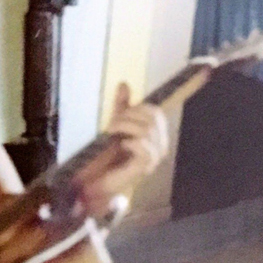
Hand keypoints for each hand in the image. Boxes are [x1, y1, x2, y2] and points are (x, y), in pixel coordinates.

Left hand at [81, 83, 168, 215]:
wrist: (102, 179)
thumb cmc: (111, 153)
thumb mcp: (117, 124)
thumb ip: (122, 105)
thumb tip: (123, 83)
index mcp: (157, 135)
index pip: (155, 113)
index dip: (137, 108)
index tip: (120, 113)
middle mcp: (161, 146)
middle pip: (152, 119)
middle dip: (129, 116)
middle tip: (113, 124)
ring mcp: (155, 158)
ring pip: (147, 131)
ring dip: (125, 127)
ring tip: (111, 132)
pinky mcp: (146, 167)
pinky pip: (143, 146)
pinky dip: (130, 141)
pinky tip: (122, 145)